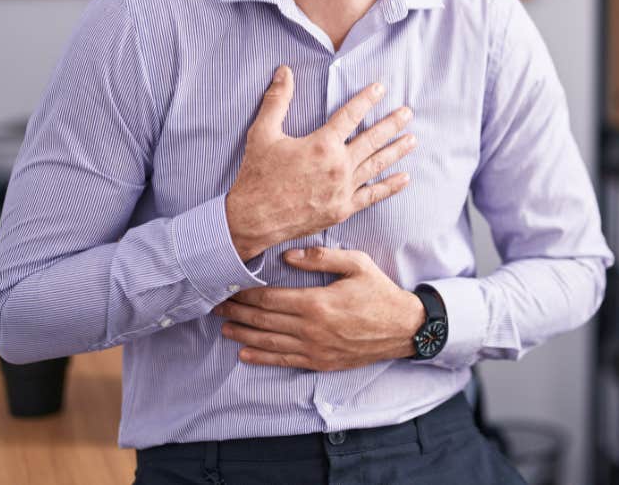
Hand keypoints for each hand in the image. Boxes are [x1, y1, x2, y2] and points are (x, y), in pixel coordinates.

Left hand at [212, 247, 425, 370]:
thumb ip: (322, 257)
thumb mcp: (357, 264)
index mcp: (316, 303)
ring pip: (269, 343)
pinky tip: (245, 354)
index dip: (245, 295)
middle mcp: (311, 330)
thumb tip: (288, 256)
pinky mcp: (321, 362)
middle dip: (237, 313)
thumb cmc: (380, 292)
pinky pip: (285, 361)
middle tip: (214, 307)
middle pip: (264, 321)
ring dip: (243, 335)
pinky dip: (262, 358)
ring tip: (223, 328)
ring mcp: (315, 349)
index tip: (227, 288)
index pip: (269, 299)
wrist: (404, 328)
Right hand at [225, 66, 415, 259]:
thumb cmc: (257, 175)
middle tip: (408, 112)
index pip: (350, 115)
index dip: (366, 99)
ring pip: (376, 165)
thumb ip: (277, 100)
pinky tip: (405, 179)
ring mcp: (343, 190)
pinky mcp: (342, 210)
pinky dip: (390, 187)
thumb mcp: (263, 133)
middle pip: (371, 139)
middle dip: (391, 124)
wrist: (253, 219)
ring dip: (396, 151)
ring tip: (412, 139)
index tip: (380, 89)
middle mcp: (338, 166)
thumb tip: (284, 71)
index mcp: (321, 145)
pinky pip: (372, 196)